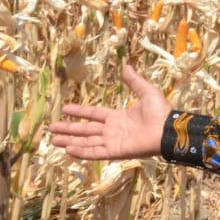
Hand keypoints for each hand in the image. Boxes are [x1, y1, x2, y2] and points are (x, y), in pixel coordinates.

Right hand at [48, 64, 170, 159]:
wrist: (168, 129)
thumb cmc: (160, 112)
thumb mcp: (147, 92)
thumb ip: (135, 81)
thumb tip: (127, 66)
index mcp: (117, 117)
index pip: (93, 114)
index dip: (79, 111)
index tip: (64, 109)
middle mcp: (112, 130)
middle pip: (85, 130)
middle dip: (68, 129)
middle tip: (51, 128)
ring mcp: (113, 142)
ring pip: (86, 142)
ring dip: (70, 141)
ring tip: (53, 140)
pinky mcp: (115, 152)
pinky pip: (95, 152)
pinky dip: (82, 152)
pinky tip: (68, 149)